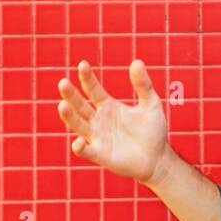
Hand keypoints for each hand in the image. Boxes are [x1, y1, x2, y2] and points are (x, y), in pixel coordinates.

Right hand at [57, 59, 170, 183]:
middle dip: (71, 95)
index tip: (83, 64)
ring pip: (78, 125)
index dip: (87, 78)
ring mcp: (97, 137)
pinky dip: (80, 147)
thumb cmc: (153, 131)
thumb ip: (143, 85)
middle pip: (80, 105)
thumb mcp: (151, 104)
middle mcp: (98, 120)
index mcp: (108, 106)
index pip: (93, 90)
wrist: (158, 158)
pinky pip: (85, 151)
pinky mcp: (100, 155)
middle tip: (62, 83)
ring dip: (69, 116)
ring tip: (62, 105)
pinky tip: (79, 141)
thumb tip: (137, 61)